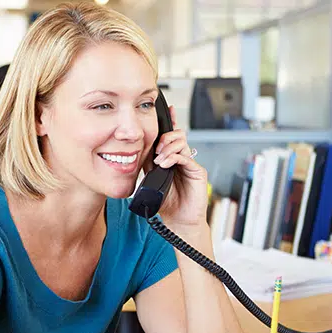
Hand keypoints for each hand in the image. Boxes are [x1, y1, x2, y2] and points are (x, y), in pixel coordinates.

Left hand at [146, 107, 207, 229]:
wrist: (179, 221)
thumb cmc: (167, 205)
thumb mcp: (151, 182)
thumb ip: (146, 167)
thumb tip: (133, 155)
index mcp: (170, 159)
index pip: (168, 137)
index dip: (167, 123)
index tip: (165, 110)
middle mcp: (181, 159)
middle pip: (176, 135)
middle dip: (164, 137)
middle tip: (156, 149)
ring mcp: (190, 164)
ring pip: (181, 142)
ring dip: (168, 147)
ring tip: (159, 159)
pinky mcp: (197, 172)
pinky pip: (186, 157)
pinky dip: (174, 157)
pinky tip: (165, 164)